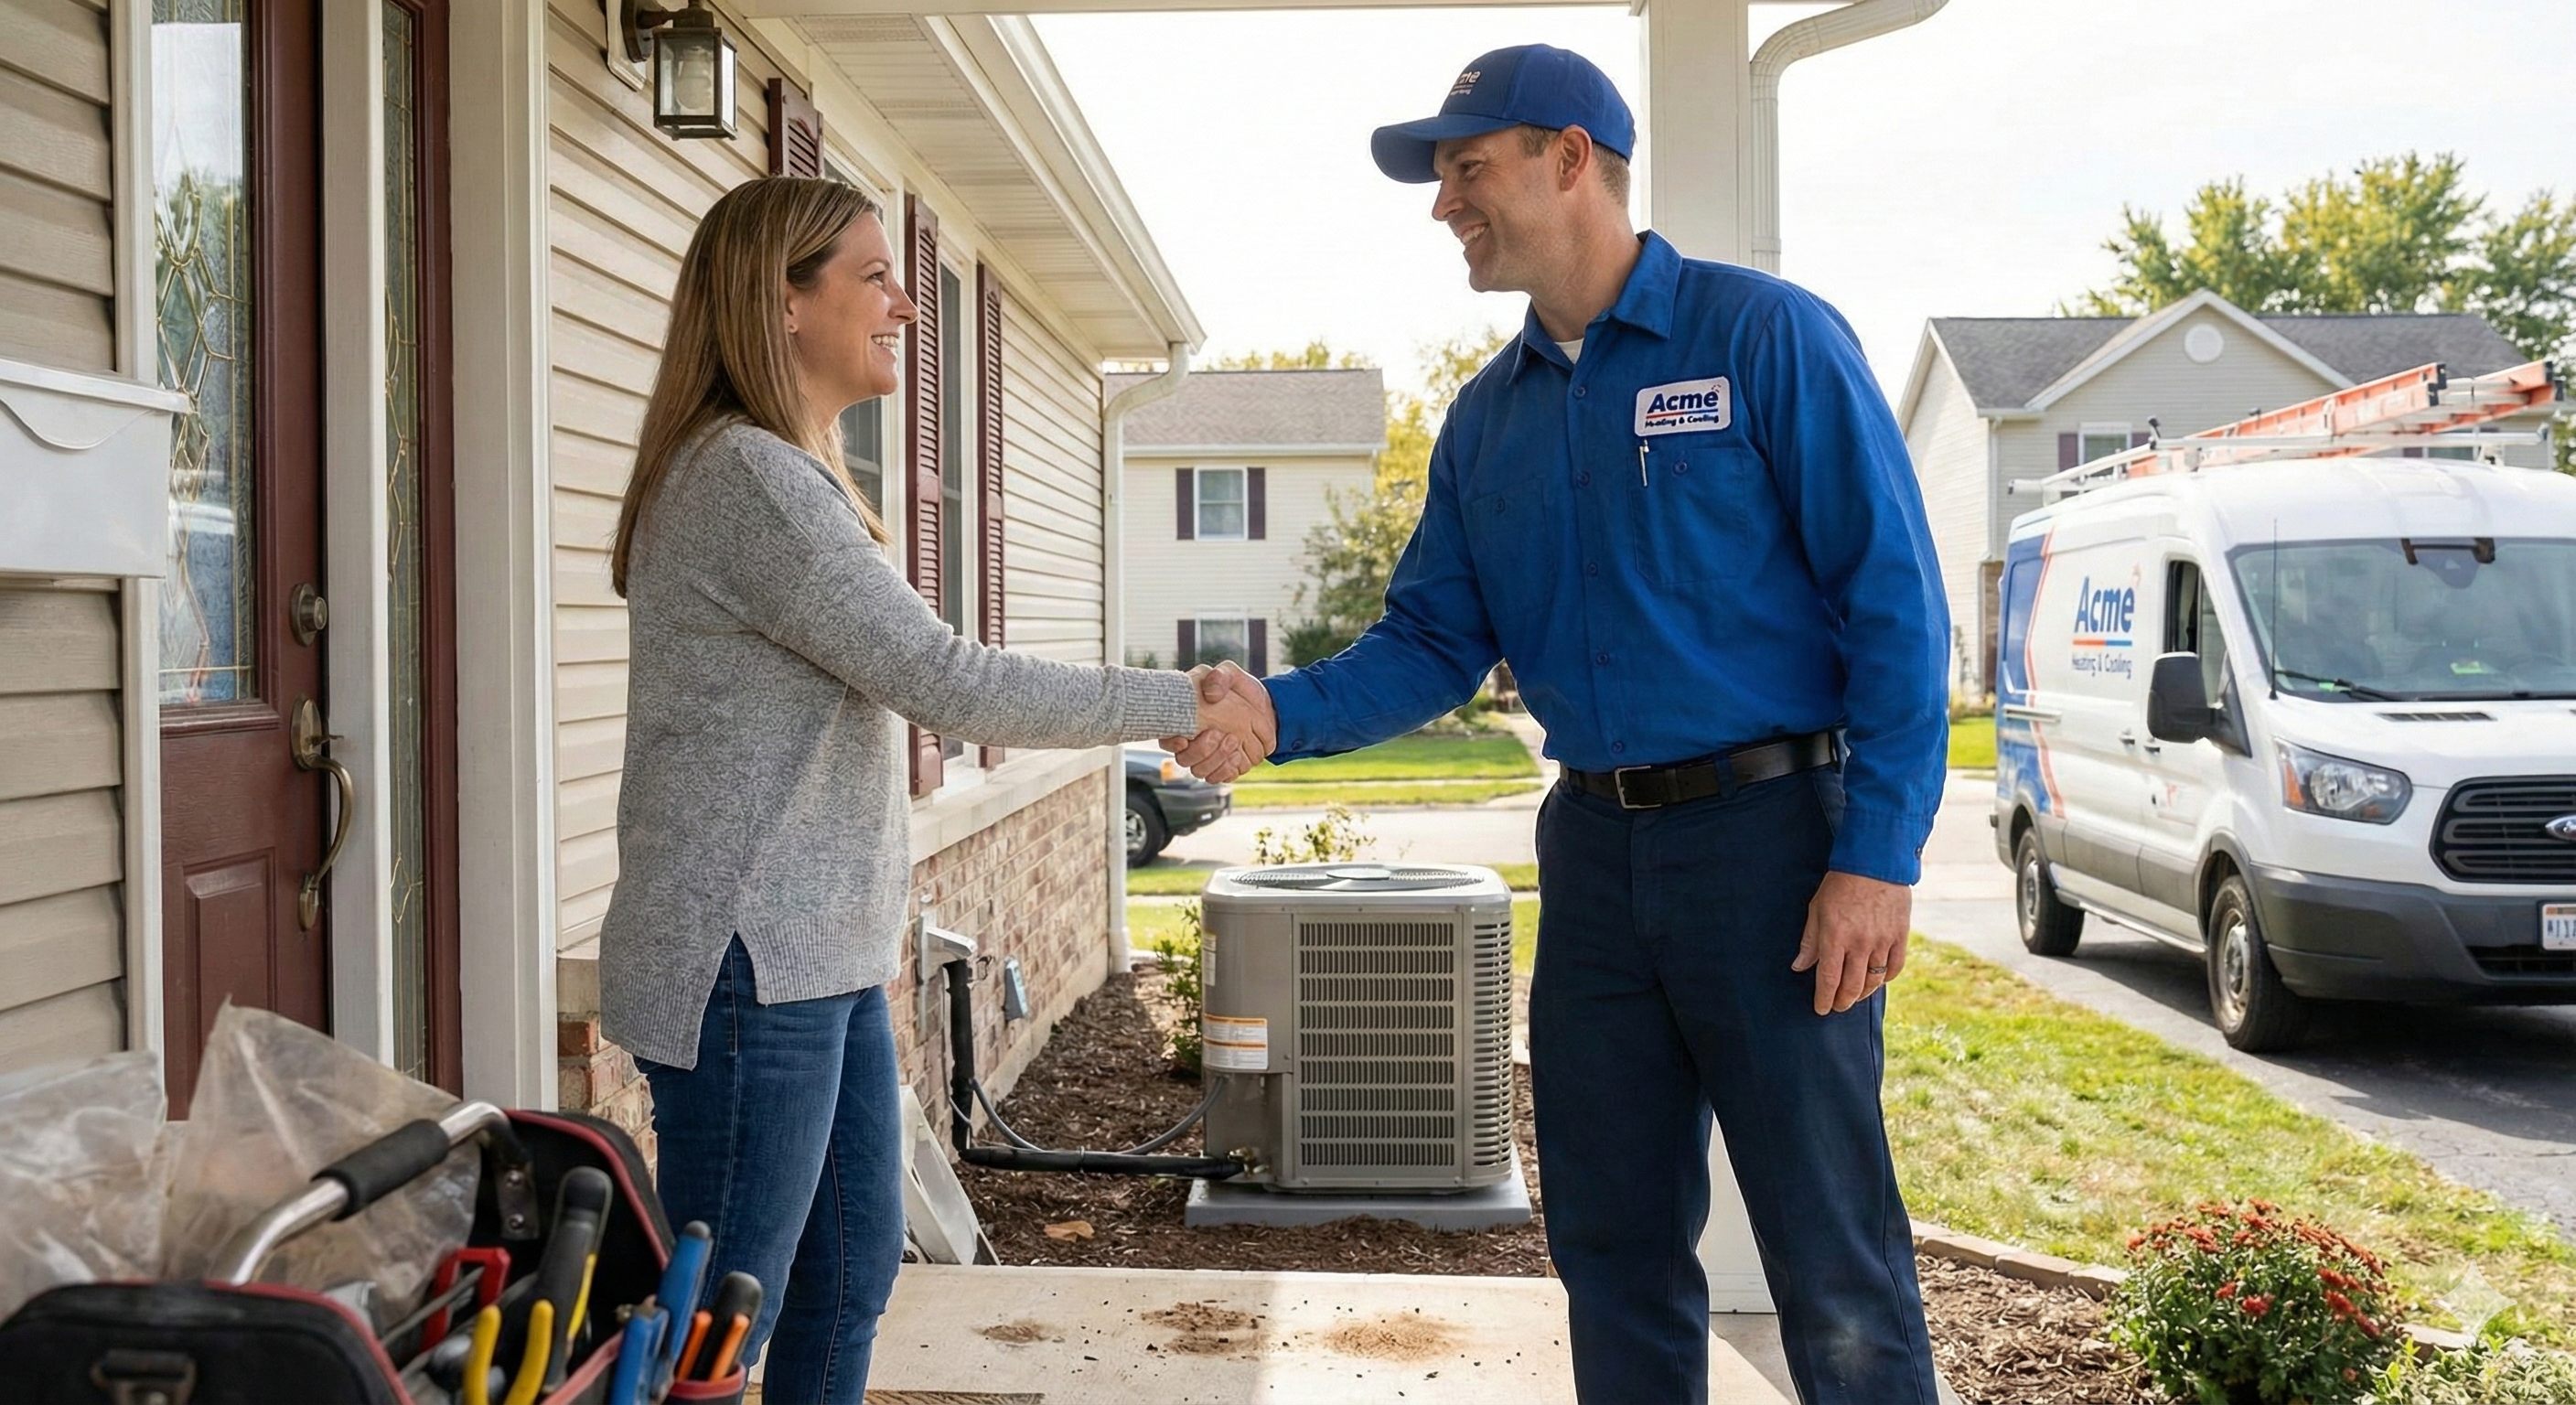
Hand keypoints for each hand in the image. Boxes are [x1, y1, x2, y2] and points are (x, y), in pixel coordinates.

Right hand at [1160, 663, 1274, 782]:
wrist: (1264, 708)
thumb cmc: (1240, 690)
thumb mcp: (1230, 675)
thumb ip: (1219, 677)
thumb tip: (1211, 695)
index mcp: (1184, 721)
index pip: (1165, 738)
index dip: (1170, 742)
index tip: (1183, 739)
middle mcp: (1190, 743)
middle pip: (1183, 759)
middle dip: (1201, 750)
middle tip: (1218, 733)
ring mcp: (1206, 758)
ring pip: (1200, 771)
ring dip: (1216, 759)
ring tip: (1233, 741)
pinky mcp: (1221, 769)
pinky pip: (1217, 778)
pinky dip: (1227, 769)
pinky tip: (1238, 754)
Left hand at [1789, 871, 1910, 1014]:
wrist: (1874, 863)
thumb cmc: (1839, 885)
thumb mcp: (1816, 910)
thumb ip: (1809, 941)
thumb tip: (1799, 967)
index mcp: (1835, 937)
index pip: (1828, 979)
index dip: (1824, 999)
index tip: (1820, 1009)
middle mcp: (1860, 943)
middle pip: (1852, 986)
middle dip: (1842, 1001)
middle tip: (1836, 1006)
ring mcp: (1882, 941)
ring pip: (1874, 981)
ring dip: (1862, 994)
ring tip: (1854, 997)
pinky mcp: (1900, 936)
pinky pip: (1895, 968)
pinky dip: (1885, 979)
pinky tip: (1877, 980)